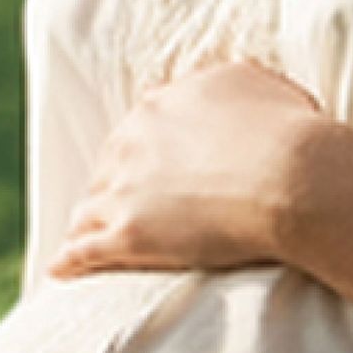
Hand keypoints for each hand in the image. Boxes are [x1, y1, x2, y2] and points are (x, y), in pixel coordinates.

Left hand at [48, 59, 326, 279]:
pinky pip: (83, 250)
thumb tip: (221, 87)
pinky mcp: (128, 234)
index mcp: (162, 103)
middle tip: (118, 207)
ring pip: (89, 207)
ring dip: (86, 222)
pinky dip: (69, 260)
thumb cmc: (290, 132)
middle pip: (109, 166)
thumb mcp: (259, 81)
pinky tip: (60, 270)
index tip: (149, 168)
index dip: (144, 151)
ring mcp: (126, 188)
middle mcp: (134, 139)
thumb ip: (230, 82)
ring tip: (80, 241)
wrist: (293, 177)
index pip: (139, 129)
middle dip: (112, 185)